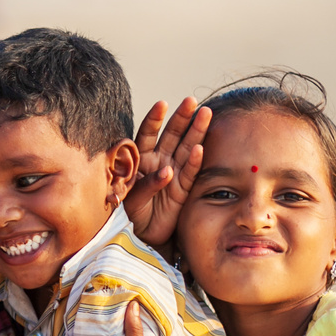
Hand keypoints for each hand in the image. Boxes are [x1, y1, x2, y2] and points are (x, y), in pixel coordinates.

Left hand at [124, 98, 209, 248]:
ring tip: (205, 113)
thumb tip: (166, 171)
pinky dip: (196, 161)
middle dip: (181, 118)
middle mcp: (158, 162)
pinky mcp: (182, 189)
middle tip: (191, 100)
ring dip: (195, 132)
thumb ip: (145, 184)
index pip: (147, 134)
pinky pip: (190, 173)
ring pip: (186, 148)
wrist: (140, 235)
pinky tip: (201, 147)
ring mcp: (173, 173)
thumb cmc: (129, 214)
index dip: (154, 120)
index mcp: (140, 159)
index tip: (162, 104)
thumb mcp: (129, 198)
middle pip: (171, 135)